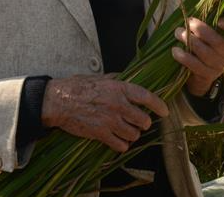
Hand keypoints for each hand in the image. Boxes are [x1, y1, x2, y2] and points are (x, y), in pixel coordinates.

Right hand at [41, 75, 168, 152]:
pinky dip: (122, 145)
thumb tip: (129, 77)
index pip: (146, 97)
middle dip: (143, 123)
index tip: (165, 111)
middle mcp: (118, 105)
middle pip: (143, 120)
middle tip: (139, 122)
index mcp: (119, 88)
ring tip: (126, 130)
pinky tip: (117, 140)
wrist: (58, 101)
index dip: (159, 105)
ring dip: (132, 134)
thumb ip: (116, 79)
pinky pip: (121, 145)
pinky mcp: (101, 134)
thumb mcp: (100, 77)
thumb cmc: (77, 87)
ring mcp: (110, 121)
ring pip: (134, 135)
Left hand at [172, 17, 223, 96]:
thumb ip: (208, 22)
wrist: (200, 74)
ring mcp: (220, 66)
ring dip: (189, 40)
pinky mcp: (208, 75)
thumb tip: (197, 4)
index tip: (219, 20)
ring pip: (205, 53)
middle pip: (218, 42)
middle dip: (200, 29)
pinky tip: (175, 50)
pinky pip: (195, 65)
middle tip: (188, 22)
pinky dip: (184, 56)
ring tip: (178, 33)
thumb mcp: (210, 34)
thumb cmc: (204, 44)